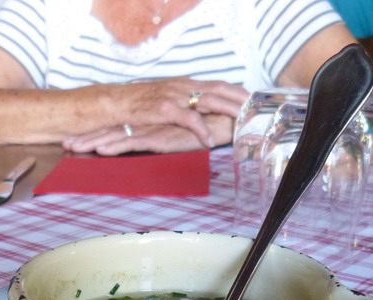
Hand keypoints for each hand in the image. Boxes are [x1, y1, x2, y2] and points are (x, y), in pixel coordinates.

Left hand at [64, 115, 235, 155]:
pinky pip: (134, 141)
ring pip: (115, 135)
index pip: (114, 125)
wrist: (220, 120)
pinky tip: (101, 150)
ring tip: (73, 147)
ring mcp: (150, 128)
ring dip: (93, 142)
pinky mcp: (160, 135)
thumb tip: (140, 143)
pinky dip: (116, 145)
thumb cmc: (198, 127)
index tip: (74, 138)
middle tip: (64, 143)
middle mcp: (144, 122)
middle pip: (108, 129)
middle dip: (85, 137)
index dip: (94, 132)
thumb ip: (155, 137)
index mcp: (145, 121)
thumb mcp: (171, 134)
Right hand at [105, 77, 247, 146]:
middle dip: (240, 99)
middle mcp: (183, 87)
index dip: (238, 92)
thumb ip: (185, 101)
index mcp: (186, 84)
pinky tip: (209, 141)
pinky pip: (188, 118)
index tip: (254, 100)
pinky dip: (200, 129)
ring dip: (228, 110)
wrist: (115, 103)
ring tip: (243, 122)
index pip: (218, 84)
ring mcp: (174, 97)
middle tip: (257, 110)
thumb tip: (201, 109)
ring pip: (208, 100)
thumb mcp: (167, 99)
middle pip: (219, 90)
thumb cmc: (140, 104)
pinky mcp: (164, 109)